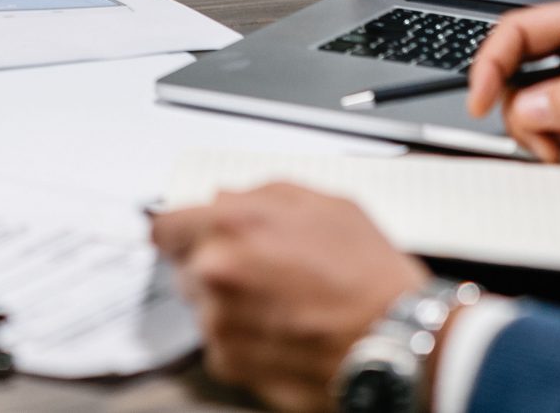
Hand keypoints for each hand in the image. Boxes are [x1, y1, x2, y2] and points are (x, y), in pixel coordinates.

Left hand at [152, 183, 424, 412]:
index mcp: (233, 224)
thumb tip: (227, 198)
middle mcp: (217, 272)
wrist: (394, 339)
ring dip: (228, 305)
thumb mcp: (325, 205)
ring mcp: (219, 322)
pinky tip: (282, 330)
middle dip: (214, 266)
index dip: (179, 231)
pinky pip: (220, 345)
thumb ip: (263, 195)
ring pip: (203, 308)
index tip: (186, 237)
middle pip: (185, 267)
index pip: (166, 226)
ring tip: (281, 303)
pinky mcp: (230, 363)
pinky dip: (242, 339)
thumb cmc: (368, 276)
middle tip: (260, 272)